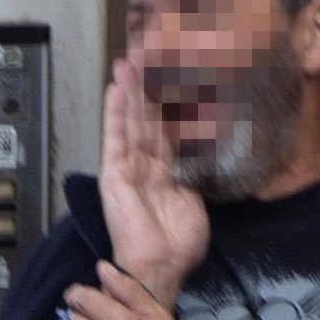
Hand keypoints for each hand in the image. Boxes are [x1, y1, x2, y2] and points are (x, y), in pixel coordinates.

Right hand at [99, 57, 208, 302]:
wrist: (162, 265)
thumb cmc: (178, 243)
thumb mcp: (196, 198)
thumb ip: (194, 171)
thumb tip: (204, 144)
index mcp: (165, 172)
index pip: (167, 128)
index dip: (168, 102)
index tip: (171, 74)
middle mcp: (145, 165)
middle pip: (146, 118)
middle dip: (145, 87)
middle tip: (145, 54)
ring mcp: (128, 168)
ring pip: (130, 121)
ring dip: (129, 90)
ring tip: (128, 61)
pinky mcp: (114, 174)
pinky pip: (115, 137)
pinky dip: (114, 112)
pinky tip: (115, 88)